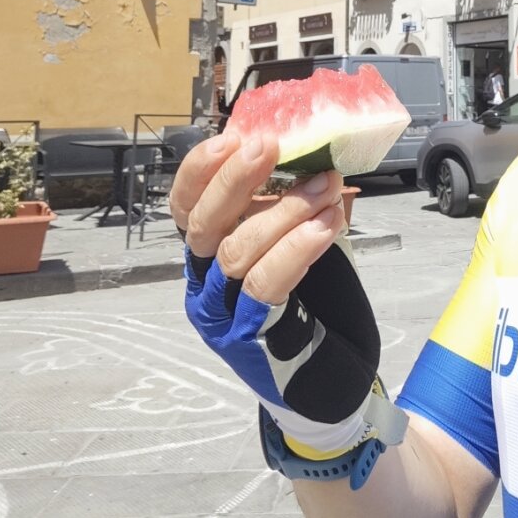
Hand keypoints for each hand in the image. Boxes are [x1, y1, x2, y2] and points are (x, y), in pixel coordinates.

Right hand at [171, 132, 384, 454]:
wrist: (332, 382)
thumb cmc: (315, 307)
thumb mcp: (301, 242)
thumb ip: (292, 206)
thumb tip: (311, 152)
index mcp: (208, 253)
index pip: (185, 205)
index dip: (202, 169)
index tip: (234, 135)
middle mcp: (204, 283)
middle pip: (203, 224)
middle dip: (235, 180)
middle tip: (270, 145)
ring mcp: (222, 314)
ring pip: (237, 252)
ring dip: (285, 210)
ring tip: (326, 186)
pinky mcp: (249, 338)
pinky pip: (264, 285)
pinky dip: (297, 248)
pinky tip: (328, 223)